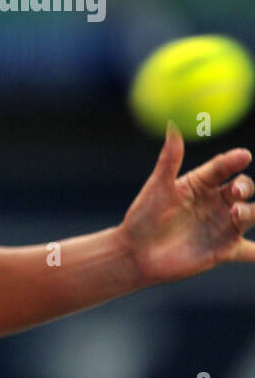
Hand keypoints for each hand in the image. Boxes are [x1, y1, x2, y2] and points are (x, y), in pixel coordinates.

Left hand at [119, 120, 254, 286]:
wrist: (135, 253)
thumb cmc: (143, 217)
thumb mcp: (157, 187)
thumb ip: (169, 159)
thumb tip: (172, 124)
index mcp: (201, 183)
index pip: (223, 167)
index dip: (234, 161)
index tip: (243, 155)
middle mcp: (217, 202)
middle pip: (244, 188)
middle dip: (246, 186)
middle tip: (237, 190)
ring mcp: (223, 226)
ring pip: (251, 214)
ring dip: (250, 211)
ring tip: (236, 213)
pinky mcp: (225, 250)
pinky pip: (251, 252)